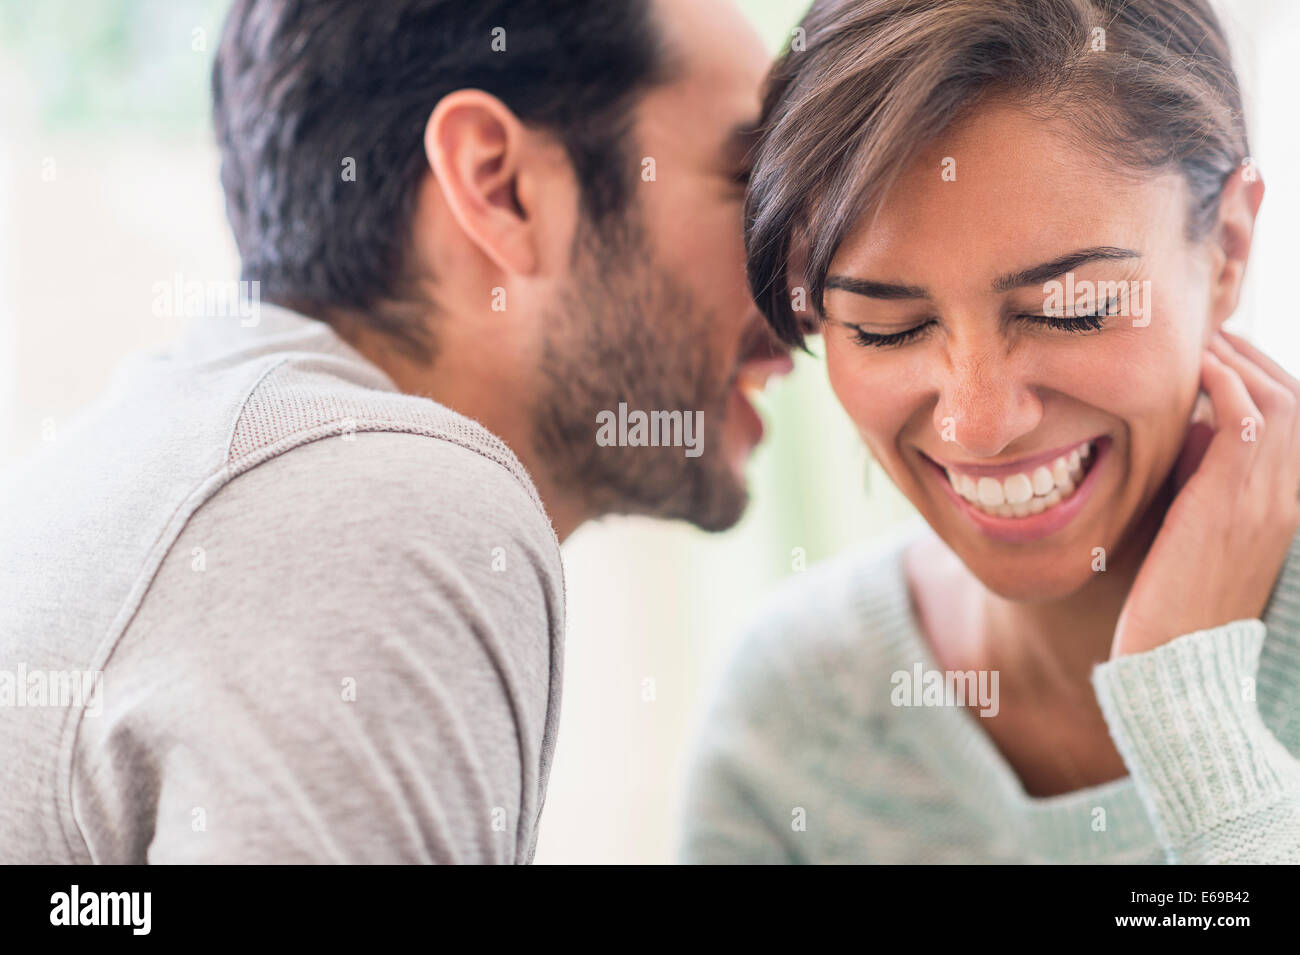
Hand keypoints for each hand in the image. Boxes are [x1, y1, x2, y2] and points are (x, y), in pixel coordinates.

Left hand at [1112, 331, 1299, 657]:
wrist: (1173, 656)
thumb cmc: (1175, 594)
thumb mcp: (1201, 521)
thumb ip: (1206, 472)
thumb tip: (1191, 423)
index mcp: (1292, 502)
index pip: (1296, 418)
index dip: (1262, 378)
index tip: (1224, 353)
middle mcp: (1294, 494)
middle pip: (1294, 398)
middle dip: (1254, 358)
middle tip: (1211, 332)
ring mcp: (1272, 493)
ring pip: (1276, 397)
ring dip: (1237, 360)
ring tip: (1199, 338)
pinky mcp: (1235, 495)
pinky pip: (1244, 415)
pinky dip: (1221, 381)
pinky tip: (1191, 368)